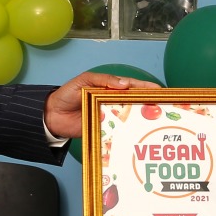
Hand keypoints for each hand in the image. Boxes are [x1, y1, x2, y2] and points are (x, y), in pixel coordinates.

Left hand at [44, 70, 160, 139]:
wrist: (52, 115)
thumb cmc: (67, 94)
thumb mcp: (84, 81)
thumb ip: (104, 81)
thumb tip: (125, 84)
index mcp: (109, 88)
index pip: (131, 86)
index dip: (145, 87)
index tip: (159, 90)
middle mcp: (112, 102)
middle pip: (134, 102)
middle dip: (148, 103)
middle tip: (164, 106)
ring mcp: (109, 116)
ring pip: (128, 117)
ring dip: (141, 118)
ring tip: (156, 120)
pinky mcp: (104, 130)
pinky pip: (118, 131)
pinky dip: (128, 132)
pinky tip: (138, 134)